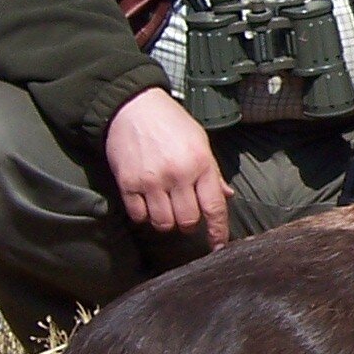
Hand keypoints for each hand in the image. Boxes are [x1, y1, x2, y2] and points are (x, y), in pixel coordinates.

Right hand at [105, 87, 232, 246]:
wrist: (133, 107)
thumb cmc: (171, 123)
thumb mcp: (199, 141)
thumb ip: (212, 172)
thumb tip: (226, 196)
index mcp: (201, 163)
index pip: (214, 207)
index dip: (218, 231)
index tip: (218, 245)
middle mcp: (178, 175)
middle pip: (188, 221)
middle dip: (189, 224)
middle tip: (185, 212)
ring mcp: (152, 181)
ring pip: (163, 223)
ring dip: (166, 221)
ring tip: (165, 207)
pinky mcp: (128, 184)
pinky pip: (139, 216)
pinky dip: (144, 215)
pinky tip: (147, 202)